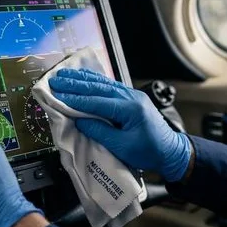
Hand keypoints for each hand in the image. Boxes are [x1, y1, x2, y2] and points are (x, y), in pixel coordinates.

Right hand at [48, 68, 190, 181]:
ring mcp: (132, 95)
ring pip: (103, 83)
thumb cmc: (149, 152)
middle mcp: (131, 96)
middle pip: (98, 87)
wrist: (171, 151)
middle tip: (55, 80)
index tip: (57, 95)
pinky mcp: (131, 98)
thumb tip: (80, 121)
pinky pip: (109, 86)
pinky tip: (84, 77)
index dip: (75, 98)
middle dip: (75, 83)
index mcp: (130, 108)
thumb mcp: (122, 147)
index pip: (97, 101)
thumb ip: (100, 132)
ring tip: (65, 74)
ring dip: (83, 79)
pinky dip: (94, 81)